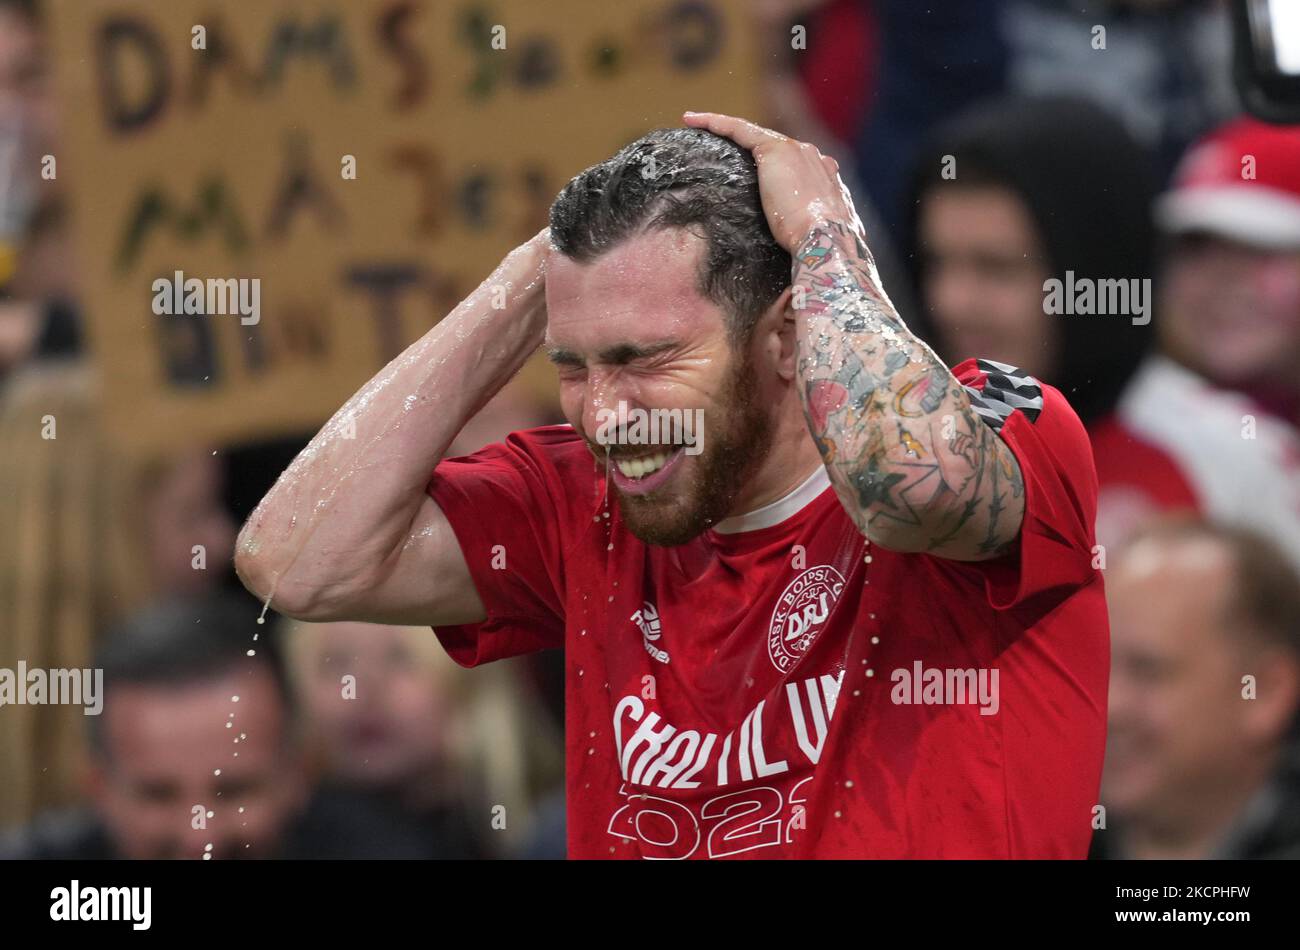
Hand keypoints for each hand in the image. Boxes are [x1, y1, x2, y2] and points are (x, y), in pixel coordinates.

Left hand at [682, 111, 863, 253]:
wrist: (827, 240)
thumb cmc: (822, 249)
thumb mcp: (817, 239)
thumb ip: (809, 235)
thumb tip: (798, 264)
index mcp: (825, 177)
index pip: (794, 164)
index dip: (773, 166)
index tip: (755, 173)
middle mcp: (811, 157)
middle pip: (771, 145)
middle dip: (746, 145)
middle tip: (718, 148)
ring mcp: (795, 150)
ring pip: (753, 133)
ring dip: (723, 127)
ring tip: (697, 124)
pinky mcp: (775, 150)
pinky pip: (739, 129)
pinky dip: (716, 123)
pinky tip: (693, 120)